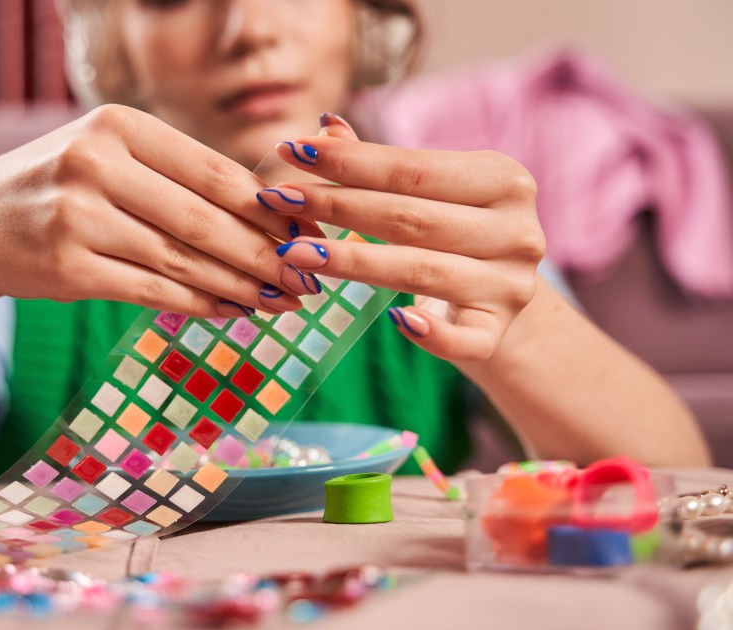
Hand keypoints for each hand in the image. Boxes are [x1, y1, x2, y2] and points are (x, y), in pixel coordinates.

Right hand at [0, 104, 325, 316]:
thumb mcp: (107, 157)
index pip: (215, 171)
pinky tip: (232, 311)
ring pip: (182, 261)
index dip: (269, 209)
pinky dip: (199, 305)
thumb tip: (267, 211)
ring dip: (240, 286)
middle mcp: (95, 163)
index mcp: (117, 124)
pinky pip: (151, 291)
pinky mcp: (67, 268)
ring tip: (280, 301)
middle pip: (204, 220)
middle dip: (265, 255)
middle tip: (307, 278)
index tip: (307, 233)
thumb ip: (175, 176)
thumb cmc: (54, 188)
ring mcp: (77, 217)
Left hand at [260, 114, 544, 361]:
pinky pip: (464, 339)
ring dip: (351, 262)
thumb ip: (381, 166)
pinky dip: (432, 333)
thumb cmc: (451, 233)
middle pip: (411, 218)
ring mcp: (511, 285)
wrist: (496, 296)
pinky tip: (394, 321)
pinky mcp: (497, 332)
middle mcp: (517, 231)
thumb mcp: (428, 193)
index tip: (291, 150)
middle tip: (276, 199)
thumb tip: (325, 126)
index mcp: (504, 179)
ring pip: (422, 271)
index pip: (413, 170)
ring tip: (292, 253)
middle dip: (336, 206)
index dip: (349, 161)